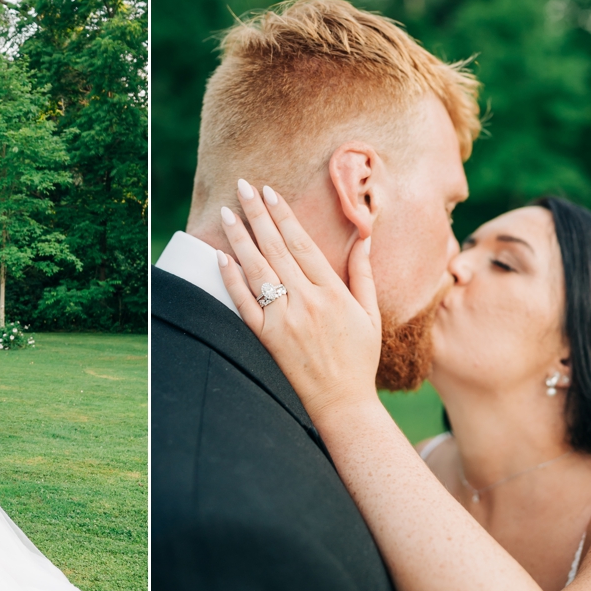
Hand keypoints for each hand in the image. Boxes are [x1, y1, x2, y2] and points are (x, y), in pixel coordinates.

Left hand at [217, 181, 381, 420]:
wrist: (342, 403)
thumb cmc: (358, 358)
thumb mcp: (369, 313)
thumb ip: (363, 273)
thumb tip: (366, 235)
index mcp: (332, 292)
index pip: (301, 243)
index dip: (283, 215)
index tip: (270, 192)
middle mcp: (306, 302)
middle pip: (276, 249)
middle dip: (257, 215)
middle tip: (242, 187)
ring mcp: (284, 320)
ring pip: (257, 270)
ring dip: (239, 239)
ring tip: (226, 213)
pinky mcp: (267, 339)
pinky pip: (244, 304)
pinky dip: (231, 280)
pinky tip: (221, 257)